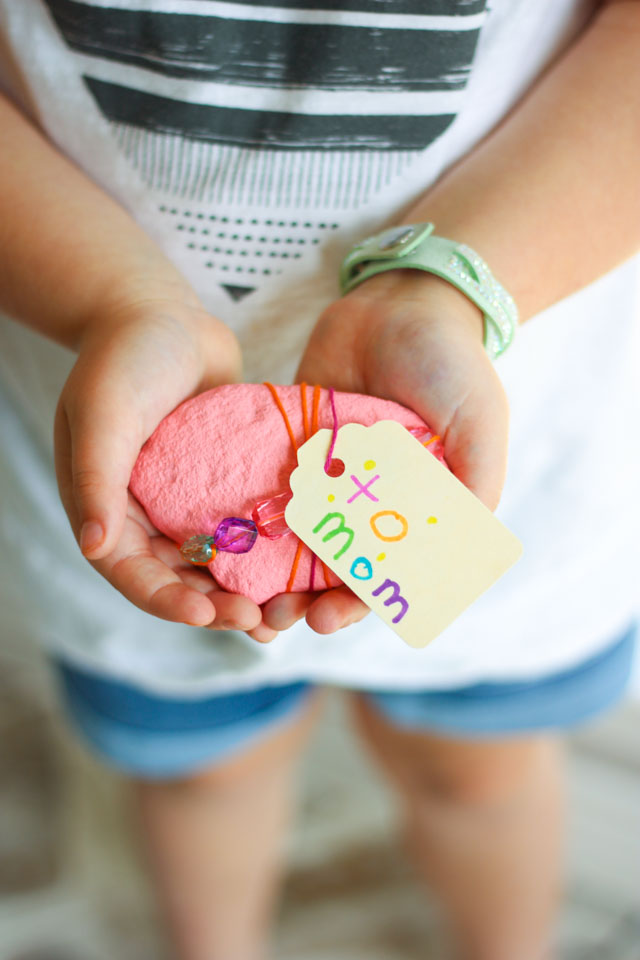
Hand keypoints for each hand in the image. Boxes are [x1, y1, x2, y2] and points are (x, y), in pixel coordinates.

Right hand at [54, 297, 277, 642]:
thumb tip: (94, 547)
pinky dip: (266, 549)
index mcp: (106, 510)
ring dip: (246, 589)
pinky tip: (301, 563)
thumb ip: (97, 478)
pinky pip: (243, 525)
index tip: (206, 612)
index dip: (166, 599)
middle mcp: (144, 515)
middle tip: (257, 622)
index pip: (133, 572)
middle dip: (215, 605)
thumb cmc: (124, 358)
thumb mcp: (104, 414)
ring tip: (284, 610)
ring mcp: (184, 503)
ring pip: (216, 562)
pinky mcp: (221, 485)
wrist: (163, 315)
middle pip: (178, 578)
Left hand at [262, 270, 508, 635]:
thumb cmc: (452, 364)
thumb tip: (468, 558)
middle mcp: (371, 503)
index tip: (326, 617)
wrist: (402, 302)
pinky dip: (250, 518)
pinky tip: (224, 536)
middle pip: (333, 568)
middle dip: (303, 598)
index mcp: (417, 511)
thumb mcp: (478, 423)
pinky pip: (271, 489)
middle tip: (272, 617)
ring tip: (240, 590)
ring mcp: (330, 479)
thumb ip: (474, 486)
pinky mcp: (296, 450)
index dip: (357, 603)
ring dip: (269, 572)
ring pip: (295, 539)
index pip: (386, 574)